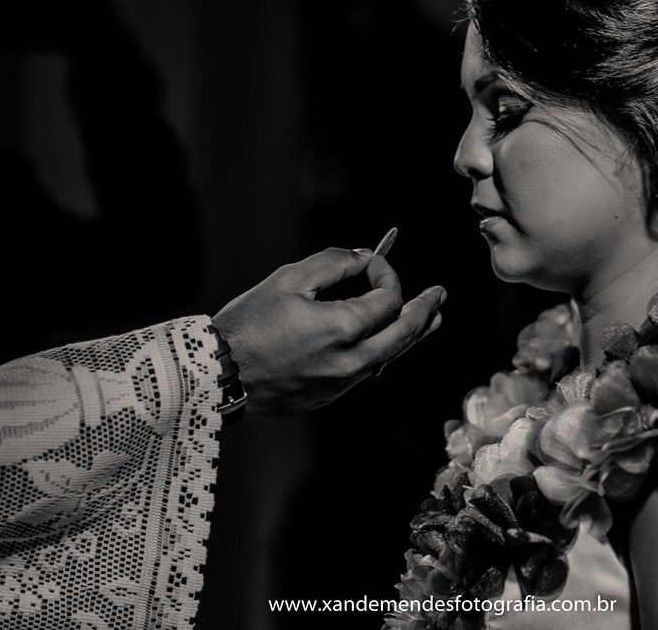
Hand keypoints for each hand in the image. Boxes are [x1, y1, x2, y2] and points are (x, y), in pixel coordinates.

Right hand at [211, 247, 444, 418]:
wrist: (218, 375)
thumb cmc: (248, 324)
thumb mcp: (288, 279)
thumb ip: (333, 263)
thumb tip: (363, 258)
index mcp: (342, 328)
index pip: (388, 298)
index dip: (388, 274)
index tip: (375, 262)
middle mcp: (351, 361)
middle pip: (403, 335)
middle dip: (425, 312)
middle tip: (440, 296)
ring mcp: (342, 384)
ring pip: (390, 358)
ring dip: (412, 335)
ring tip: (431, 319)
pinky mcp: (329, 397)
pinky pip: (367, 372)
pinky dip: (383, 352)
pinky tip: (387, 341)